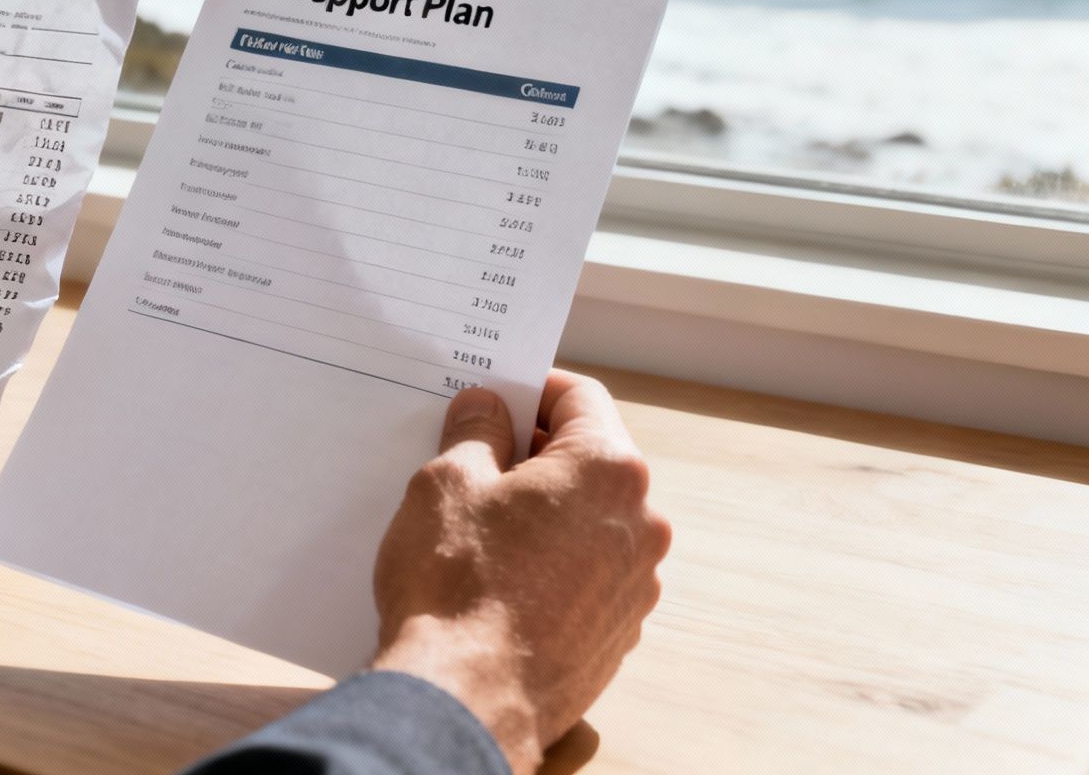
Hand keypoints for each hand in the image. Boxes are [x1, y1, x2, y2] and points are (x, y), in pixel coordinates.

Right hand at [370, 370, 670, 773]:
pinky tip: (500, 578)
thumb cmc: (456, 586)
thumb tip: (486, 410)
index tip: (495, 397)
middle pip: (591, 460)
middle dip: (535, 453)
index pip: (579, 397)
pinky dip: (553, 562)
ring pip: (591, 520)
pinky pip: (588, 573)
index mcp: (608, 470)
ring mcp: (635, 583)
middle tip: (475, 459)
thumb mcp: (447, 483)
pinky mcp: (619, 632)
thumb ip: (475, 432)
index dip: (531, 388)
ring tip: (481, 527)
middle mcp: (641, 523)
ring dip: (545, 511)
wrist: (467, 700)